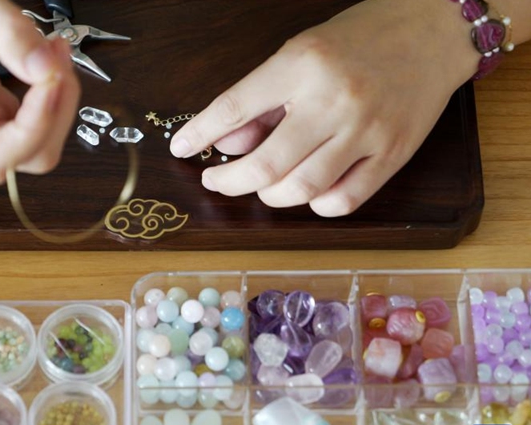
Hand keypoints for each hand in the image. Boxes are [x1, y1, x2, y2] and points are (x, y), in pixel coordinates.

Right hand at [0, 0, 79, 184]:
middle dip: (54, 115)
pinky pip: (32, 118)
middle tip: (59, 62)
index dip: (31, 132)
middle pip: (24, 157)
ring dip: (58, 102)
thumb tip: (47, 67)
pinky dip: (50, 92)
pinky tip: (49, 58)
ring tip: (56, 51)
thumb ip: (8, 33)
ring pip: (35, 141)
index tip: (50, 84)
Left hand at [169, 0, 479, 216]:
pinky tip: (309, 191)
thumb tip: (225, 145)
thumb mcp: (300, 53)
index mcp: (303, 64)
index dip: (198, 133)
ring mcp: (367, 130)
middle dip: (229, 182)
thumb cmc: (359, 39)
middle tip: (217, 181)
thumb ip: (262, 102)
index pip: (233, 108)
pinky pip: (345, 200)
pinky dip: (316, 204)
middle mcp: (334, 99)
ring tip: (263, 185)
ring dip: (270, 196)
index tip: (180, 149)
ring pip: (301, 188)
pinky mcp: (394, 153)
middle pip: (265, 165)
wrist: (432, 30)